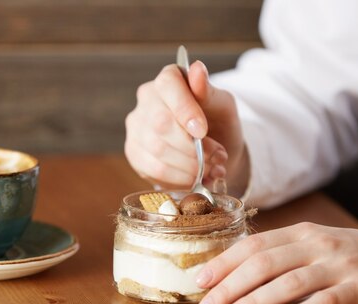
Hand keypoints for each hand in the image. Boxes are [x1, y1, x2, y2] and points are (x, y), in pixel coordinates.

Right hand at [125, 61, 249, 195]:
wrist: (212, 150)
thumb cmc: (216, 122)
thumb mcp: (222, 105)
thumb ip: (209, 92)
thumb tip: (197, 70)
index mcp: (168, 79)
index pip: (168, 85)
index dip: (185, 110)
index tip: (202, 131)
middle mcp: (146, 100)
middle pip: (161, 123)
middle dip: (193, 147)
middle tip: (216, 158)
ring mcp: (136, 127)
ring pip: (157, 150)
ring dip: (189, 166)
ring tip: (211, 170)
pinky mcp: (134, 153)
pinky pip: (153, 170)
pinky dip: (179, 179)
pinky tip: (194, 178)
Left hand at [195, 222, 357, 303]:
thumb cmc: (355, 254)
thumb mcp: (317, 243)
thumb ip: (283, 252)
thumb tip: (236, 269)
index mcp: (302, 232)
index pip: (253, 244)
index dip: (224, 262)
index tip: (200, 281)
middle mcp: (318, 244)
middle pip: (264, 263)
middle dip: (229, 286)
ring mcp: (340, 264)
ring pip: (289, 281)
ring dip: (255, 301)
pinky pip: (325, 301)